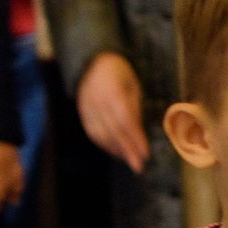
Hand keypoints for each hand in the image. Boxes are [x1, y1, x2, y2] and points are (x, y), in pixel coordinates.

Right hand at [76, 52, 149, 173]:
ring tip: (129, 161)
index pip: (125, 120)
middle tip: (138, 166)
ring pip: (101, 135)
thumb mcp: (133, 85)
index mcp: (112, 92)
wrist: (92, 61)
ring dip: (116, 150)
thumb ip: (134, 108)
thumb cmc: (119, 72)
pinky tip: (115, 151)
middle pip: (113, 131)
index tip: (145, 153)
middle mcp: (97, 102)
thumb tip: (138, 133)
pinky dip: (104, 145)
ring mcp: (87, 109)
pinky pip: (92, 133)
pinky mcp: (82, 113)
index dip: (135, 138)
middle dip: (127, 150)